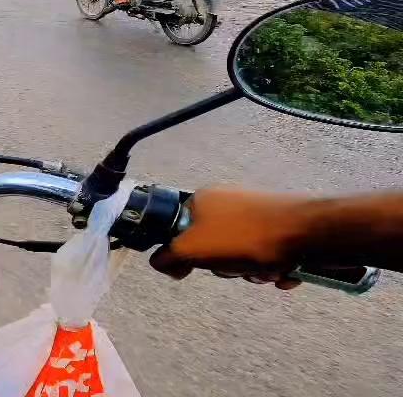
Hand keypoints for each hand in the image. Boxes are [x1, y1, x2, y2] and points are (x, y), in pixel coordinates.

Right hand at [150, 187, 310, 288]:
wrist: (311, 233)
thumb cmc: (245, 238)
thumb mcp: (191, 249)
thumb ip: (166, 257)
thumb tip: (161, 263)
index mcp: (201, 199)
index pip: (177, 230)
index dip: (184, 253)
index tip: (194, 267)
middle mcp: (227, 202)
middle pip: (211, 246)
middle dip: (224, 266)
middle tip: (236, 268)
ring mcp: (255, 213)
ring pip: (240, 254)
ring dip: (250, 271)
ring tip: (266, 271)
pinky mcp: (281, 226)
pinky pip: (266, 254)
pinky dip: (272, 268)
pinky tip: (284, 272)